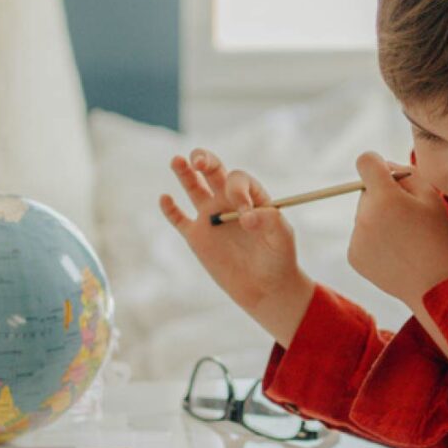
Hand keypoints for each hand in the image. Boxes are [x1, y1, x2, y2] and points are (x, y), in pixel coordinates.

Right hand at [159, 150, 315, 342]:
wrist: (266, 287)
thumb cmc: (279, 258)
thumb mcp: (283, 237)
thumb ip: (270, 221)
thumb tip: (246, 217)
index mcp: (251, 196)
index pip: (238, 180)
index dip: (238, 192)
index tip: (246, 217)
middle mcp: (228, 201)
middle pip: (213, 170)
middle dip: (205, 160)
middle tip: (199, 162)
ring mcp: (211, 217)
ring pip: (193, 187)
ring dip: (184, 172)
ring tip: (177, 160)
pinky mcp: (196, 236)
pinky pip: (178, 219)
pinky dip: (170, 209)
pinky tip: (165, 199)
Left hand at [345, 153, 447, 307]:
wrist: (437, 285)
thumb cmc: (438, 237)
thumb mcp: (431, 196)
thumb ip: (405, 172)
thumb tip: (383, 166)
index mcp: (386, 198)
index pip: (365, 162)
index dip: (376, 164)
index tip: (386, 174)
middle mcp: (365, 216)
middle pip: (365, 192)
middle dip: (382, 197)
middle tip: (407, 217)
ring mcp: (357, 238)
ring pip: (363, 215)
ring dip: (378, 219)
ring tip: (404, 239)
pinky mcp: (354, 256)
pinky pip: (361, 237)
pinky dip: (374, 240)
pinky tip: (395, 252)